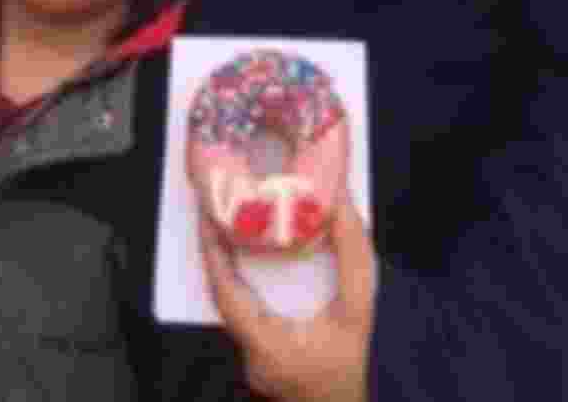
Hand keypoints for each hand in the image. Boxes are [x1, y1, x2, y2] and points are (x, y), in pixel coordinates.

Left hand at [199, 191, 376, 401]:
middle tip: (217, 207)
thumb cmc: (355, 367)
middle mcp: (251, 354)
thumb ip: (353, 258)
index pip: (225, 293)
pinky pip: (244, 314)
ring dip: (228, 266)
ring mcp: (253, 359)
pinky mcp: (261, 357)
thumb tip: (340, 200)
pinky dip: (243, 284)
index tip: (207, 213)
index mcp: (267, 345)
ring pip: (232, 305)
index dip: (212, 251)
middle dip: (217, 251)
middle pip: (224, 295)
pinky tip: (249, 260)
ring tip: (229, 224)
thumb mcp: (361, 313)